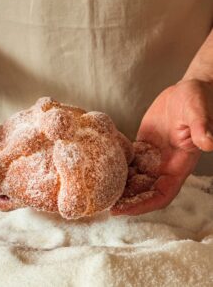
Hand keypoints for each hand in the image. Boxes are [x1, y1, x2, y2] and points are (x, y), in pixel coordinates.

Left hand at [111, 79, 212, 214]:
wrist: (185, 91)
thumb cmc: (196, 99)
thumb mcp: (198, 111)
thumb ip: (201, 127)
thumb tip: (209, 143)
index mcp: (179, 164)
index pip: (161, 194)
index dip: (143, 205)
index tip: (123, 210)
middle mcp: (165, 166)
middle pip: (144, 192)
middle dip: (126, 201)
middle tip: (104, 204)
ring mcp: (153, 158)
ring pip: (135, 180)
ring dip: (120, 187)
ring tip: (100, 191)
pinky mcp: (143, 148)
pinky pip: (129, 164)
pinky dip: (118, 170)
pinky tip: (103, 171)